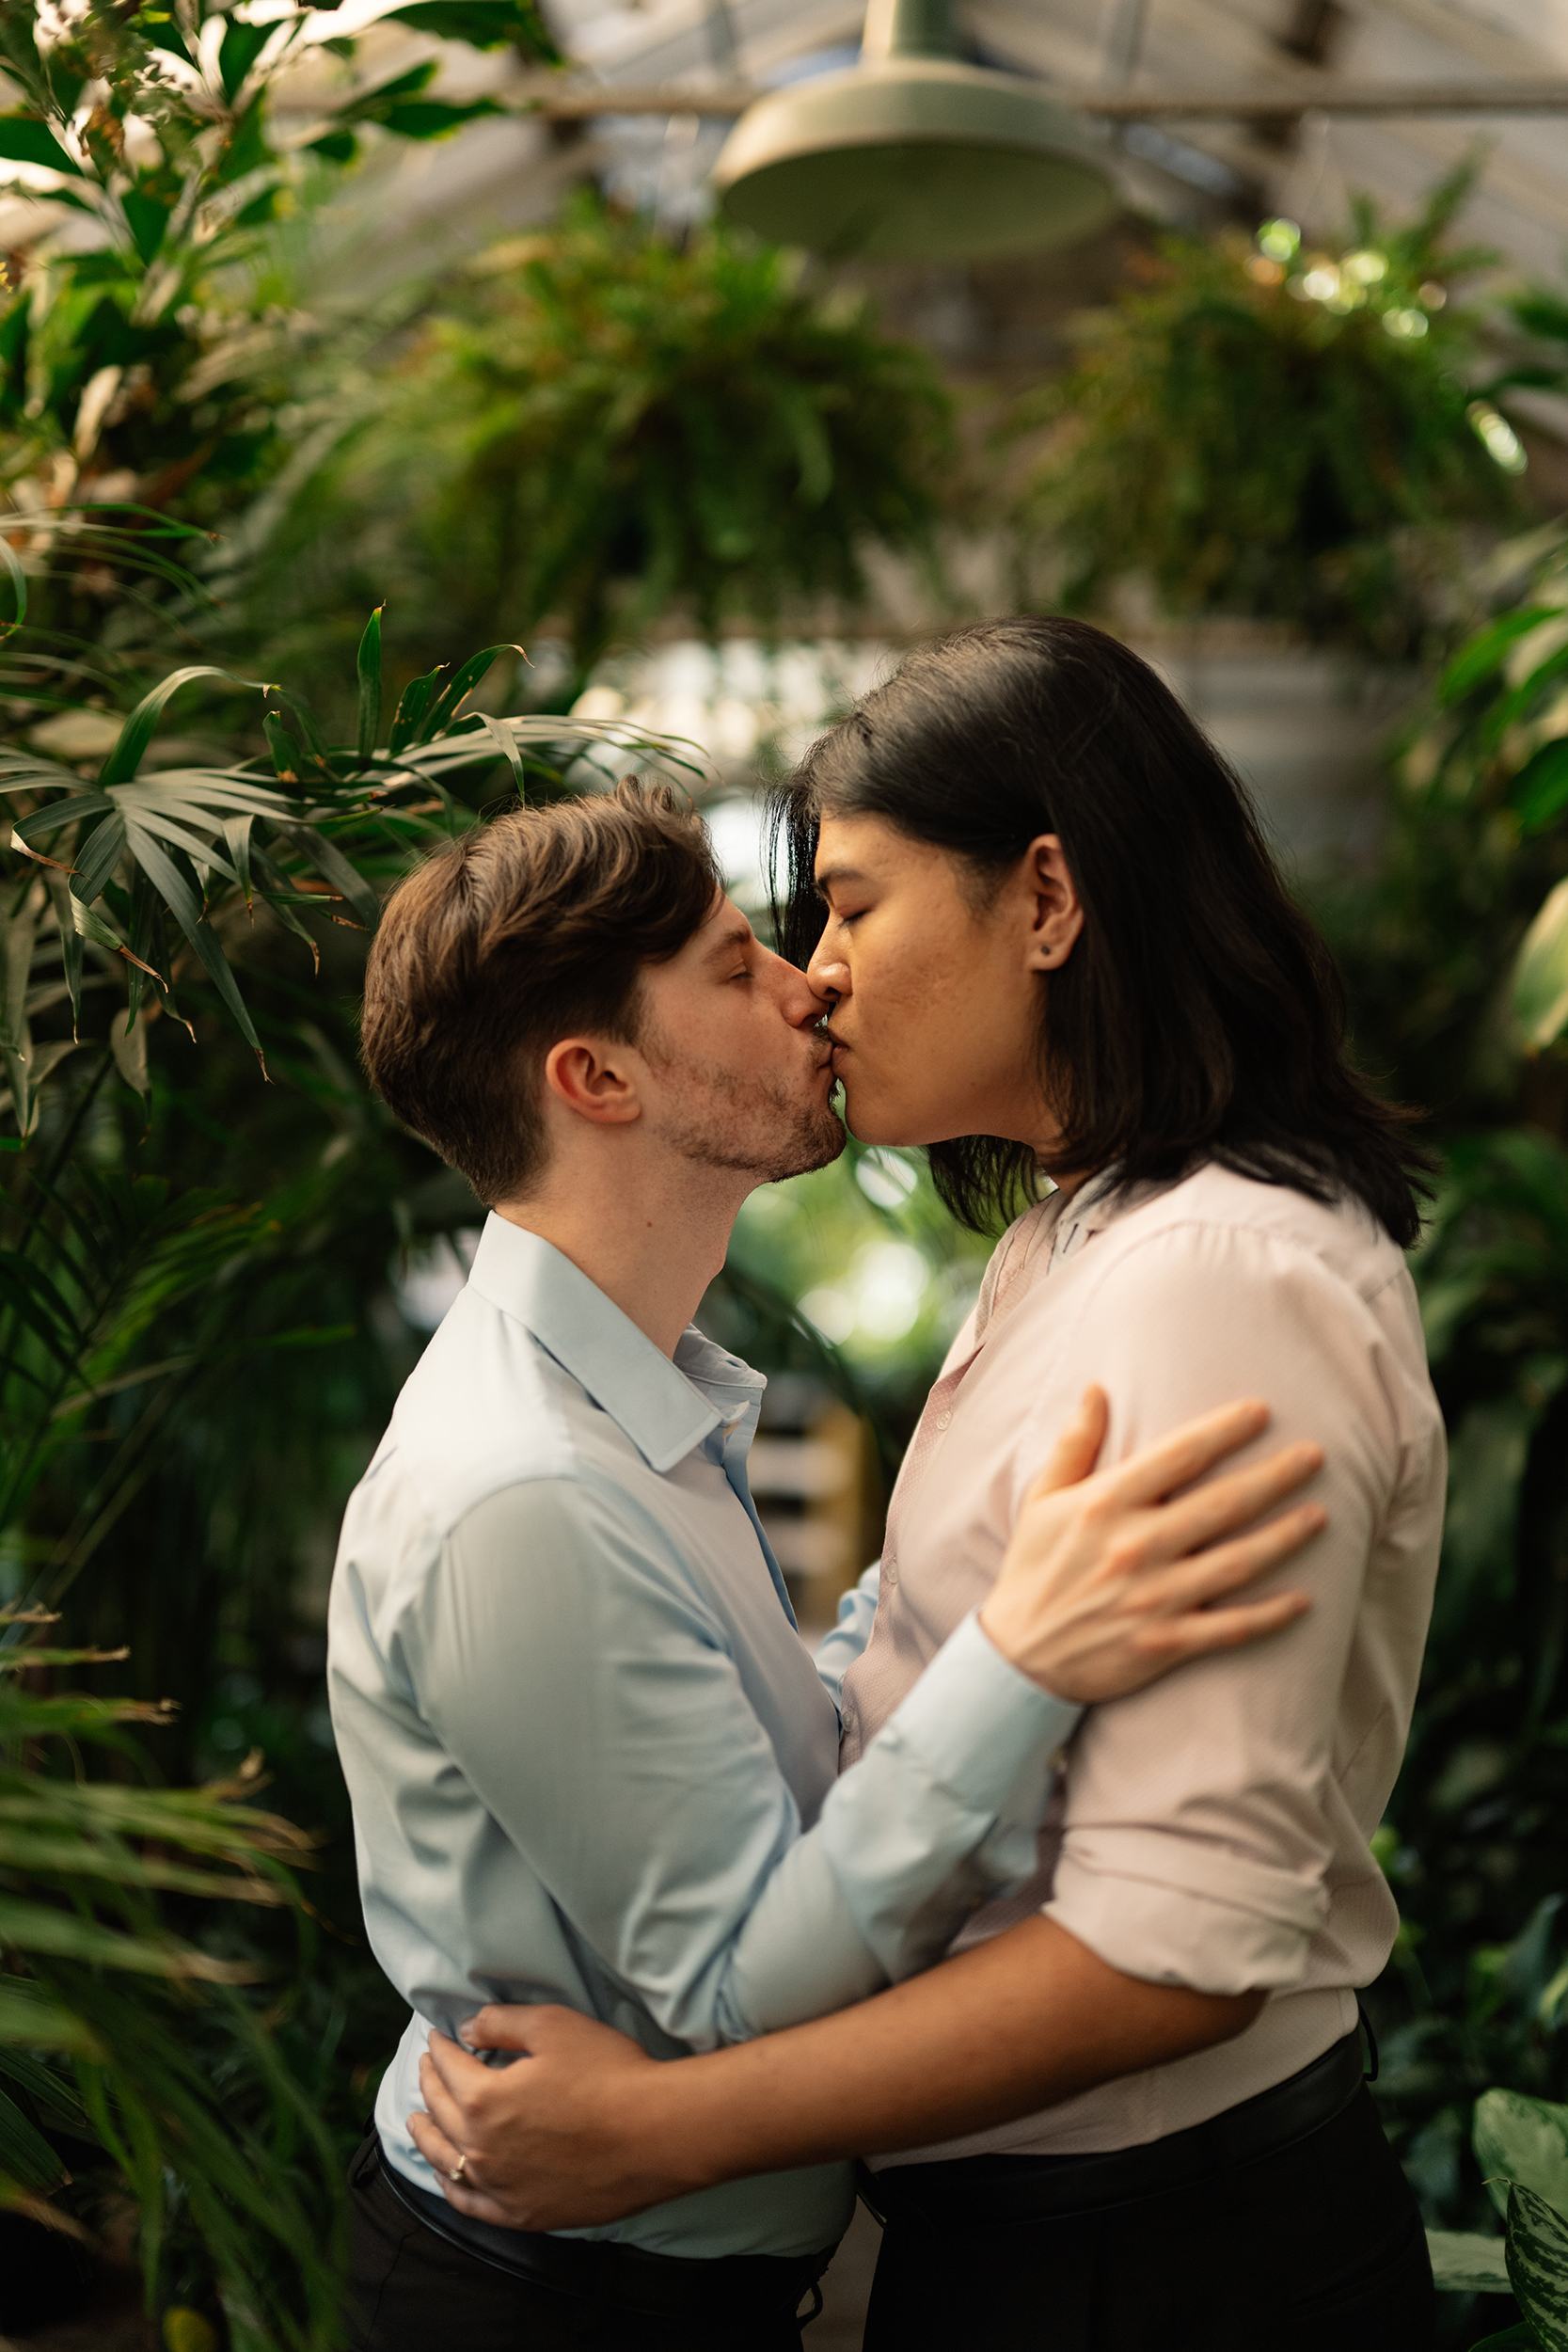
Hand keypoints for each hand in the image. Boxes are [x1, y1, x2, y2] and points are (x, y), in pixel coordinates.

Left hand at [409, 2006, 673, 2232]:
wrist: (656, 2133)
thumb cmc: (609, 2072)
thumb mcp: (554, 2027)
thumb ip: (502, 2023)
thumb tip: (468, 2029)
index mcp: (484, 2099)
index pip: (449, 2067)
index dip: (441, 2047)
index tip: (437, 2036)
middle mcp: (481, 2148)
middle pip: (442, 2112)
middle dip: (429, 2084)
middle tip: (426, 2066)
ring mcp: (500, 2186)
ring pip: (445, 2161)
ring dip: (426, 2136)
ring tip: (416, 2120)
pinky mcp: (523, 2213)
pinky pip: (471, 2203)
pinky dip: (450, 2187)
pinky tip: (445, 2176)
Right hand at [978, 1390, 1322, 1702]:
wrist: (1019, 1657)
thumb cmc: (1033, 1569)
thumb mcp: (1042, 1500)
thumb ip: (1075, 1444)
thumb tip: (1097, 1390)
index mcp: (1105, 1505)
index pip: (1179, 1456)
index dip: (1225, 1430)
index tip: (1262, 1410)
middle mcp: (1135, 1548)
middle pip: (1222, 1504)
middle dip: (1275, 1477)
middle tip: (1316, 1456)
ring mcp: (1154, 1598)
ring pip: (1236, 1562)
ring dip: (1284, 1538)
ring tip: (1320, 1515)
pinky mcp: (1165, 1644)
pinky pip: (1230, 1628)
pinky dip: (1269, 1615)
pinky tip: (1304, 1600)